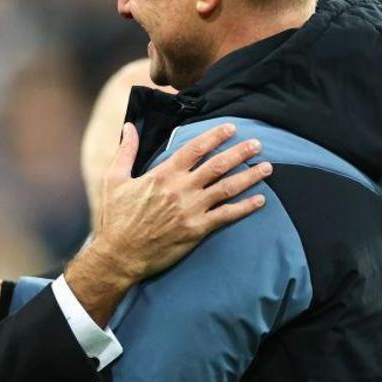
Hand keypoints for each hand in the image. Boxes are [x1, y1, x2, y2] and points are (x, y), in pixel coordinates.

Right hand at [67, 122, 271, 324]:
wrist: (119, 255)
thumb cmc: (115, 218)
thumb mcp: (114, 179)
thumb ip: (126, 151)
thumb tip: (128, 126)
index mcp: (163, 175)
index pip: (195, 148)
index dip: (215, 136)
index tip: (231, 128)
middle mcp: (181, 189)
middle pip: (218, 165)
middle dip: (240, 152)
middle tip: (257, 143)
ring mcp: (191, 210)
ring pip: (227, 188)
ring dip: (249, 176)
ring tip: (267, 167)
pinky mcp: (196, 230)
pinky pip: (226, 216)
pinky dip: (245, 207)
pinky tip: (260, 200)